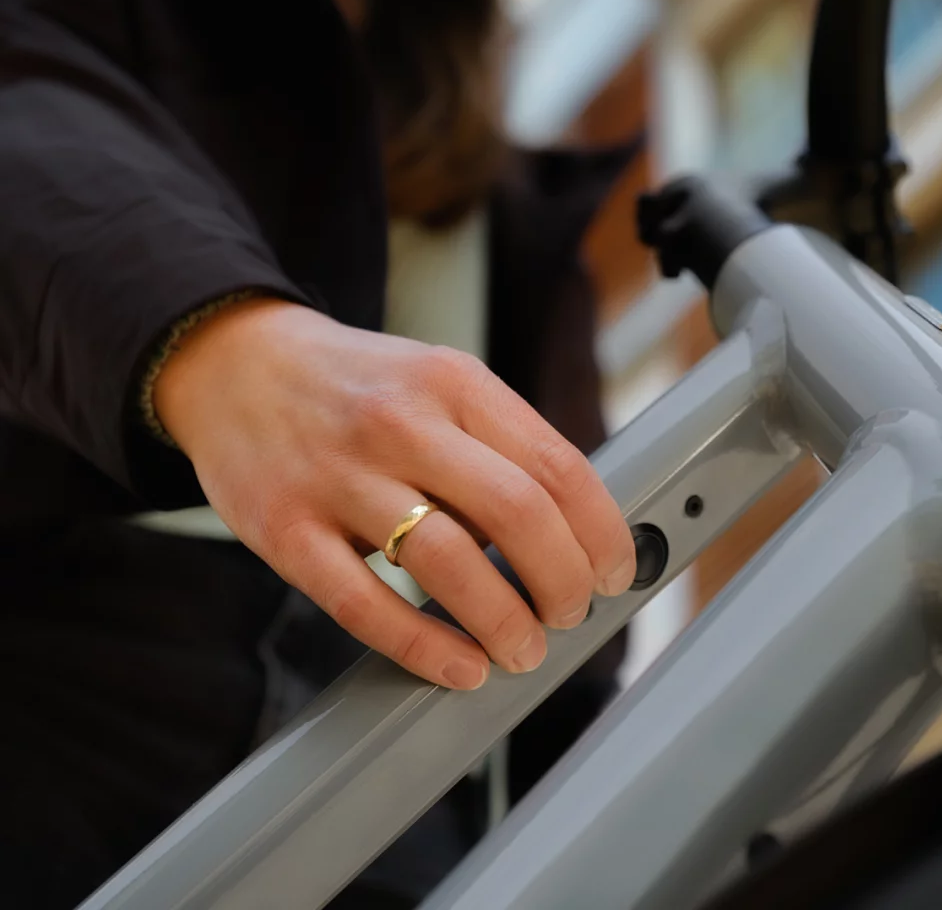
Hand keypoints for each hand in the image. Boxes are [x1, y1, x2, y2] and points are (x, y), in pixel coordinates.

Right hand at [153, 298, 635, 689]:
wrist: (235, 364)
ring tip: (523, 648)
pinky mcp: (284, 529)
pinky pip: (364, 604)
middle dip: (565, 580)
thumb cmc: (356, 385)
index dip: (601, 530)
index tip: (616, 568)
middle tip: (572, 612)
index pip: (557, 464)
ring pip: (447, 563)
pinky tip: (459, 667)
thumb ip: (499, 440)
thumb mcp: (437, 379)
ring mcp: (339, 476)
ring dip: (504, 622)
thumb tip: (571, 528)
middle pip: (518, 513)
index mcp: (453, 382)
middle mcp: (402, 422)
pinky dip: (424, 647)